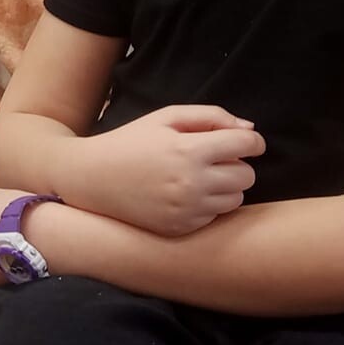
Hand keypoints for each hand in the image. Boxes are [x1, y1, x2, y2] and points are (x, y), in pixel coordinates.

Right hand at [94, 105, 262, 235]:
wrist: (91, 179)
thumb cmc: (130, 142)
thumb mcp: (165, 117)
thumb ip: (210, 116)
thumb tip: (249, 128)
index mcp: (189, 149)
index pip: (246, 144)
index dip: (252, 140)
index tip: (244, 141)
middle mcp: (192, 183)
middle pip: (247, 175)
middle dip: (237, 164)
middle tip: (214, 160)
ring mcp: (187, 209)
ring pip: (236, 198)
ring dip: (226, 186)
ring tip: (199, 177)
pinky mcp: (181, 227)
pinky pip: (215, 216)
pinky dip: (208, 205)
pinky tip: (184, 194)